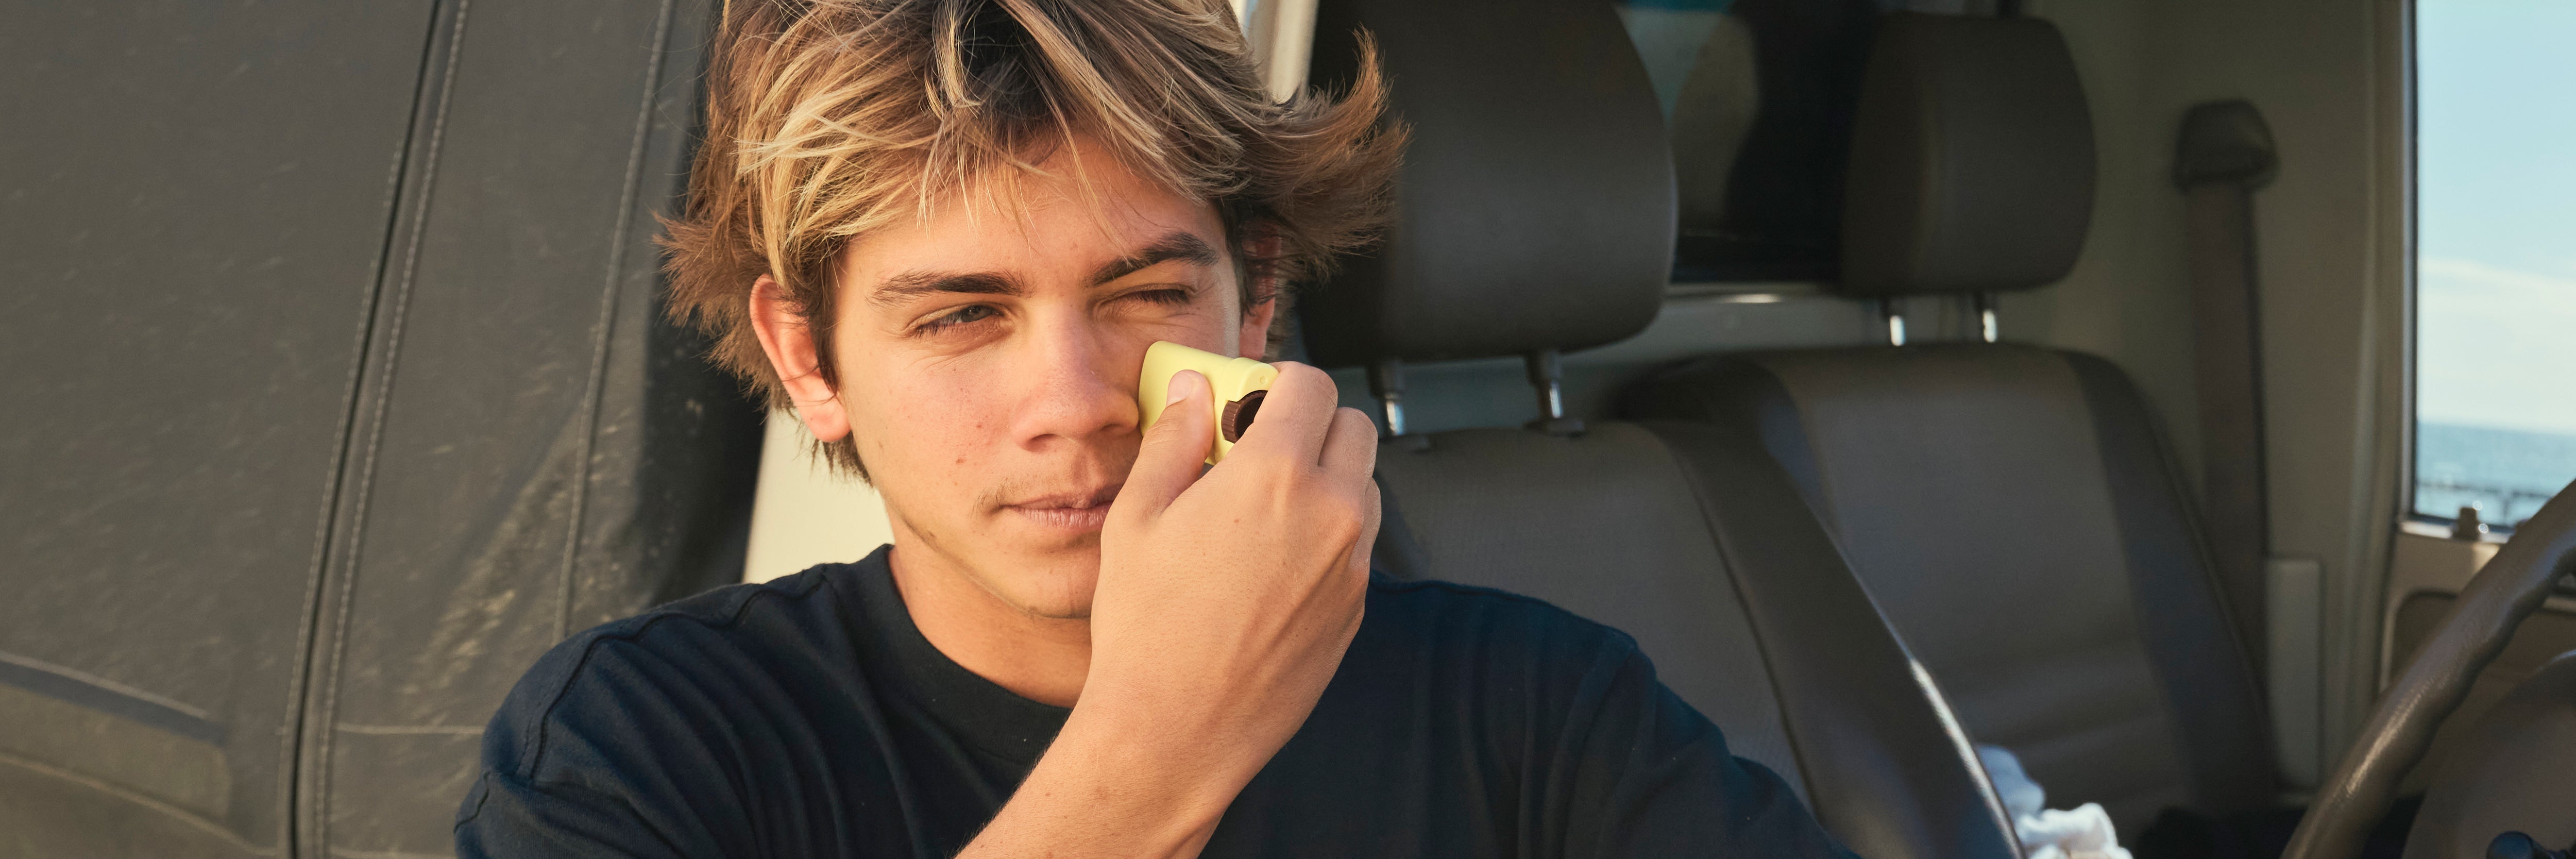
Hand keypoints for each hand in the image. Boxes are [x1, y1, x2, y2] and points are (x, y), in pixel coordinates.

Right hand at [955, 362, 1378, 857]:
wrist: (1177, 728)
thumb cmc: (1147, 628)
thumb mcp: (1137, 518)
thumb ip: (1174, 440)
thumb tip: (1193, 391)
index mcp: (1275, 475)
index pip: (1312, 385)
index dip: (1278, 383)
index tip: (1248, 399)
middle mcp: (1331, 512)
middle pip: (1354, 426)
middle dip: (1312, 423)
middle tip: (1257, 447)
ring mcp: (1353, 563)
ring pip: (1363, 485)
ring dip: (1326, 478)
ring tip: (1261, 509)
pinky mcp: (1357, 606)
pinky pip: (1357, 544)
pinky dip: (1328, 533)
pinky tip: (1272, 561)